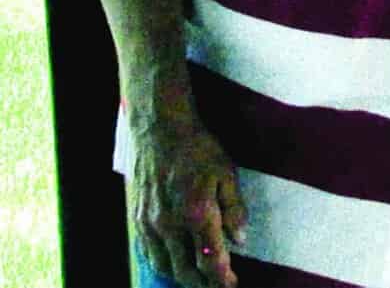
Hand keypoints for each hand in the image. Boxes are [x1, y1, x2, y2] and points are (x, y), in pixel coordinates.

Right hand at [129, 115, 247, 287]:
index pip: (210, 260)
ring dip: (183, 279)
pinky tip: (173, 265)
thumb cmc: (197, 148)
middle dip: (203, 284)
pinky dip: (163, 266)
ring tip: (197, 281)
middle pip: (186, 272)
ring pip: (166, 267)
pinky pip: (149, 255)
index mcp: (196, 214)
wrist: (160, 128)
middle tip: (217, 285)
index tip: (231, 284)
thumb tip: (240, 239)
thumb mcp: (226, 171)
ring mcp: (151, 225)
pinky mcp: (138, 220)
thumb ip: (234, 208)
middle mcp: (171, 226)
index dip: (222, 278)